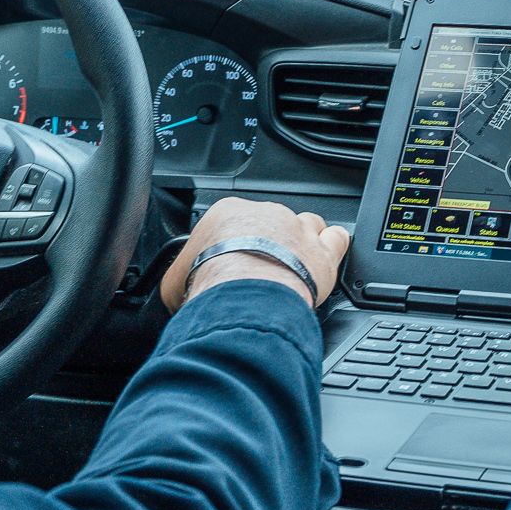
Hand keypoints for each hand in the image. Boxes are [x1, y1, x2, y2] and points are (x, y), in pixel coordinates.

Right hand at [161, 197, 350, 312]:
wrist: (241, 296)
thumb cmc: (209, 285)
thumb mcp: (174, 281)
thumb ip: (181, 276)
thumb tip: (176, 290)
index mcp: (227, 213)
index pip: (234, 222)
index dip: (235, 243)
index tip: (233, 260)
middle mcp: (266, 214)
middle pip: (271, 223)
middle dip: (268, 244)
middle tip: (262, 270)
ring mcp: (296, 230)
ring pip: (306, 224)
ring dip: (303, 241)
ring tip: (296, 263)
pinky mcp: (321, 252)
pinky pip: (336, 238)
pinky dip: (333, 247)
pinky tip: (326, 260)